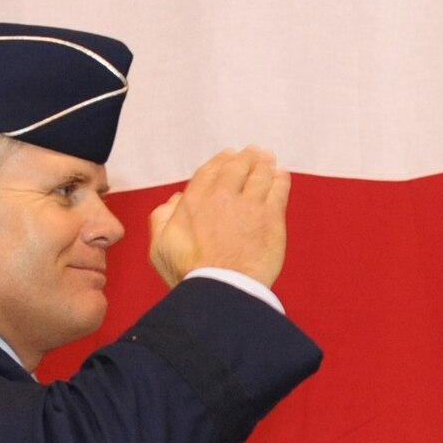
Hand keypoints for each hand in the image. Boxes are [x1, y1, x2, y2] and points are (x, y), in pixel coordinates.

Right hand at [148, 146, 290, 289]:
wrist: (222, 289)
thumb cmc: (189, 274)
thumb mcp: (160, 247)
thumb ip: (162, 219)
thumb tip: (175, 201)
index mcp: (194, 201)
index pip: (211, 171)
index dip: (221, 161)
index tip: (229, 156)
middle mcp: (222, 196)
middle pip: (237, 167)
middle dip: (246, 157)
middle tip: (253, 152)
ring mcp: (249, 206)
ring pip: (260, 175)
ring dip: (265, 164)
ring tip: (268, 159)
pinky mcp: (271, 219)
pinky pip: (279, 191)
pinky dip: (280, 180)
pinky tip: (282, 176)